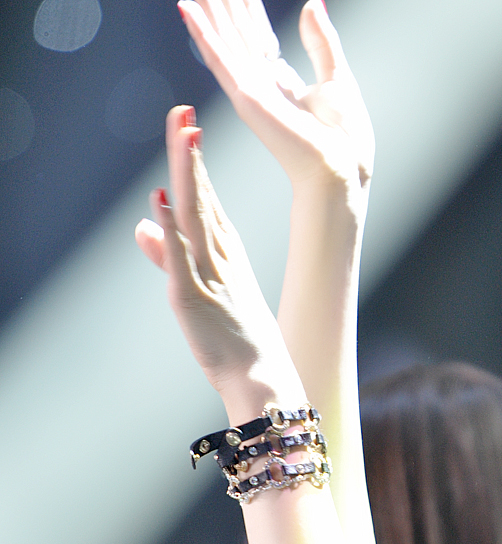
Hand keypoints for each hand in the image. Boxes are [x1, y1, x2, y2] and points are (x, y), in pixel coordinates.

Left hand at [135, 106, 304, 418]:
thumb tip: (142, 226)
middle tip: (184, 113)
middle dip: (190, 153)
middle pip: (202, 196)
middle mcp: (221, 257)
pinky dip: (172, 228)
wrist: (264, 379)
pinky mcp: (194, 298)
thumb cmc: (238, 343)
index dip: (195, 163)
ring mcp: (210, 274)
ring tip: (182, 135)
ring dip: (188, 174)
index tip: (188, 127)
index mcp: (226, 255)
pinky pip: (182, 258)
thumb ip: (167, 255)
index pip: (207, 199)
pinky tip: (164, 199)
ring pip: (195, 216)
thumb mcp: (198, 290)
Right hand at [179, 0, 373, 197]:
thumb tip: (313, 3)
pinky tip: (187, 9)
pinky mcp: (245, 97)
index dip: (247, 9)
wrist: (341, 168)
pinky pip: (219, 57)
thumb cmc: (345, 138)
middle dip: (224, 5)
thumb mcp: (338, 78)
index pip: (258, 36)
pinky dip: (203, 33)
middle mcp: (263, 84)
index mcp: (283, 82)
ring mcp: (250, 90)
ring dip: (209, 11)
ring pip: (223, 38)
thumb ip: (321, 41)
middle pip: (237, 33)